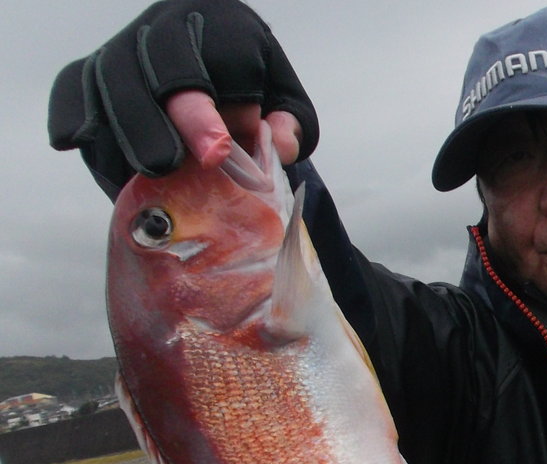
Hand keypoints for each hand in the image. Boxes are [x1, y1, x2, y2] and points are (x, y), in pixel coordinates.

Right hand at [48, 0, 317, 197]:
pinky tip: (74, 141)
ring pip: (109, 77)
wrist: (216, 62)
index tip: (216, 152)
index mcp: (224, 26)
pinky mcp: (92, 71)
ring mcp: (125, 47)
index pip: (215, 60)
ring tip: (143, 170)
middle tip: (170, 165)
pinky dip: (71, 113)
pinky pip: (73, 88)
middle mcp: (168, 27)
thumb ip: (292, 123)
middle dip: (159, 119)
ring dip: (123, 127)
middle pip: (153, 69)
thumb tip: (281, 145)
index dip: (210, 110)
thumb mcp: (285, 100)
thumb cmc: (254, 88)